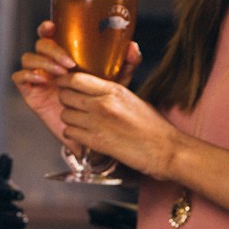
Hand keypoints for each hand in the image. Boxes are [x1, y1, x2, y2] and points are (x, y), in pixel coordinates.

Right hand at [13, 21, 142, 143]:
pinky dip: (29, 75)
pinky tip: (44, 81)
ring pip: (28, 58)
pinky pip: (19, 77)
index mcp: (65, 54)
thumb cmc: (99, 101)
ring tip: (61, 74)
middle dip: (52, 49)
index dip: (48, 26)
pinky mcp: (30, 91)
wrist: (90, 130)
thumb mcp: (116, 81)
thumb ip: (125, 63)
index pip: (51, 33)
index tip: (54, 26)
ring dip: (43, 62)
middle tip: (69, 63)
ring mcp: (38, 76)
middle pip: (40, 44)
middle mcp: (50, 62)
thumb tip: (132, 47)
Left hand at [53, 69, 178, 178]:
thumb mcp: (132, 99)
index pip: (76, 79)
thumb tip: (93, 90)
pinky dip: (73, 135)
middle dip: (67, 101)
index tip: (63, 84)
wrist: (165, 149)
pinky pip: (70, 133)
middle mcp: (103, 104)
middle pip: (66, 96)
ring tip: (81, 123)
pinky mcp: (95, 142)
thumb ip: (110, 93)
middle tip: (73, 106)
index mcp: (114, 90)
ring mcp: (97, 123)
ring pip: (65, 115)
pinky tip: (83, 135)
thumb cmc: (153, 126)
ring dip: (70, 119)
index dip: (65, 81)